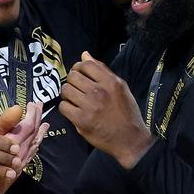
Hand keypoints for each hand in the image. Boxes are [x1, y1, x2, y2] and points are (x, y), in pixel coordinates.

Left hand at [59, 52, 153, 168]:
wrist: (130, 139)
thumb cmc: (126, 113)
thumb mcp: (120, 88)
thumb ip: (102, 70)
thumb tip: (84, 55)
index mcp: (111, 82)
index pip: (85, 65)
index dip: (78, 68)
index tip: (79, 75)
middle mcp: (99, 92)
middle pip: (73, 76)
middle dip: (72, 81)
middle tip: (77, 89)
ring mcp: (89, 106)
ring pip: (66, 90)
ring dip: (68, 94)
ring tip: (75, 100)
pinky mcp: (81, 121)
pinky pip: (63, 107)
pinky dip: (66, 108)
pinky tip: (74, 111)